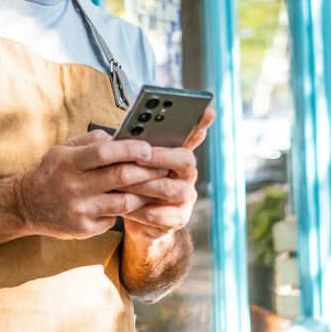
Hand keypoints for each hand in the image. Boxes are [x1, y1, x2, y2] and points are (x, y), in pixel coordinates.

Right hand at [13, 129, 168, 238]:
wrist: (26, 205)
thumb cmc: (52, 172)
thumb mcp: (63, 149)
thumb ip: (92, 140)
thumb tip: (121, 136)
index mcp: (69, 162)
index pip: (105, 153)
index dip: (130, 149)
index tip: (149, 148)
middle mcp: (74, 186)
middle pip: (120, 177)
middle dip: (147, 171)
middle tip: (164, 167)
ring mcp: (80, 210)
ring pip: (124, 202)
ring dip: (144, 193)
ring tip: (156, 186)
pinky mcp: (84, 228)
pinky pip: (114, 219)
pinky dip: (127, 210)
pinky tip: (137, 204)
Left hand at [121, 105, 215, 241]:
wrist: (138, 221)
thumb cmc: (135, 185)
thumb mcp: (135, 164)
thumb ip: (137, 148)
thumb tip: (126, 131)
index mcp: (179, 156)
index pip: (195, 136)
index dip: (202, 124)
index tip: (207, 111)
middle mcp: (188, 174)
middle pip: (184, 159)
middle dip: (160, 157)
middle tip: (139, 156)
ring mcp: (186, 197)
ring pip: (169, 188)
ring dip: (144, 185)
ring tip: (123, 183)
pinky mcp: (178, 218)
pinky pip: (160, 214)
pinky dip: (141, 210)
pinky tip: (126, 207)